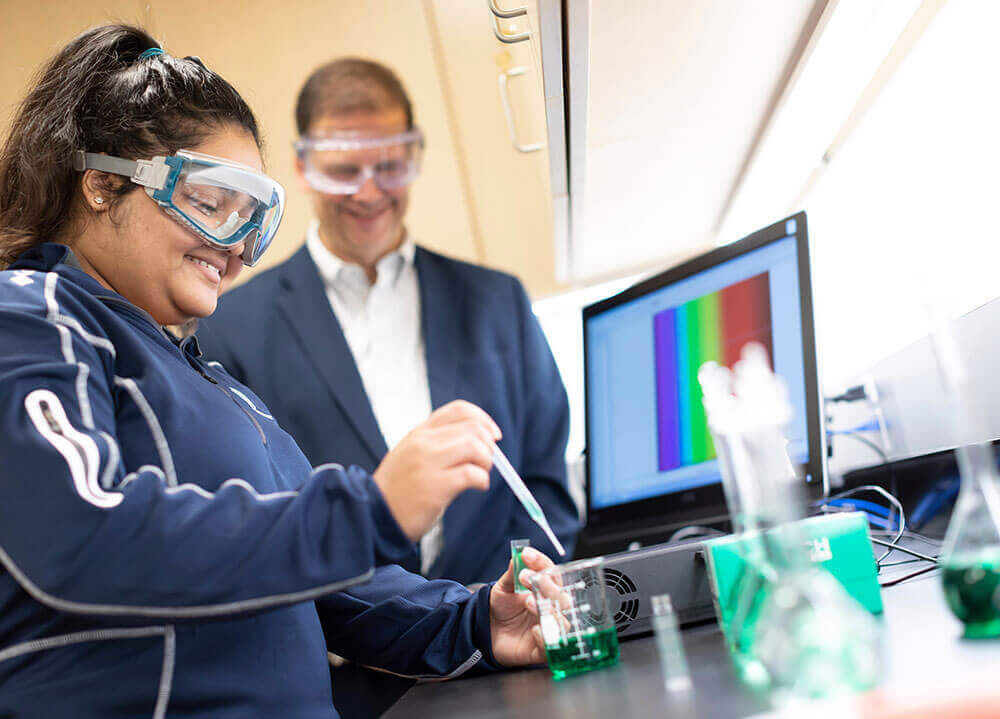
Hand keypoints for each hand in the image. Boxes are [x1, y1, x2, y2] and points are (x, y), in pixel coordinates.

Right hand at [373, 400, 500, 541]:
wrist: (374, 515)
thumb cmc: (398, 489)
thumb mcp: (411, 454)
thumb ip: (438, 444)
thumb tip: (479, 442)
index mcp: (419, 433)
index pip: (459, 410)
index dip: (483, 419)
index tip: (493, 434)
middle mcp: (423, 443)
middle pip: (472, 428)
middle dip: (488, 445)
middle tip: (487, 462)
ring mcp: (428, 464)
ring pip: (475, 447)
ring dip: (487, 461)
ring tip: (481, 474)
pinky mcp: (436, 487)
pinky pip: (472, 474)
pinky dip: (482, 480)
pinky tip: (477, 486)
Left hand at [489, 547, 555, 665]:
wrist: (484, 631)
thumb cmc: (499, 608)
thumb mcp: (503, 588)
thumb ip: (512, 574)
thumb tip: (518, 556)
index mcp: (545, 591)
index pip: (552, 573)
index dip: (541, 563)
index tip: (526, 555)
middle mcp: (551, 609)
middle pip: (563, 598)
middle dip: (548, 587)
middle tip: (527, 578)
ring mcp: (549, 629)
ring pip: (563, 622)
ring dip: (548, 610)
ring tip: (529, 602)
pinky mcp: (542, 650)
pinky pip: (552, 646)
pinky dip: (545, 637)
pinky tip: (534, 630)